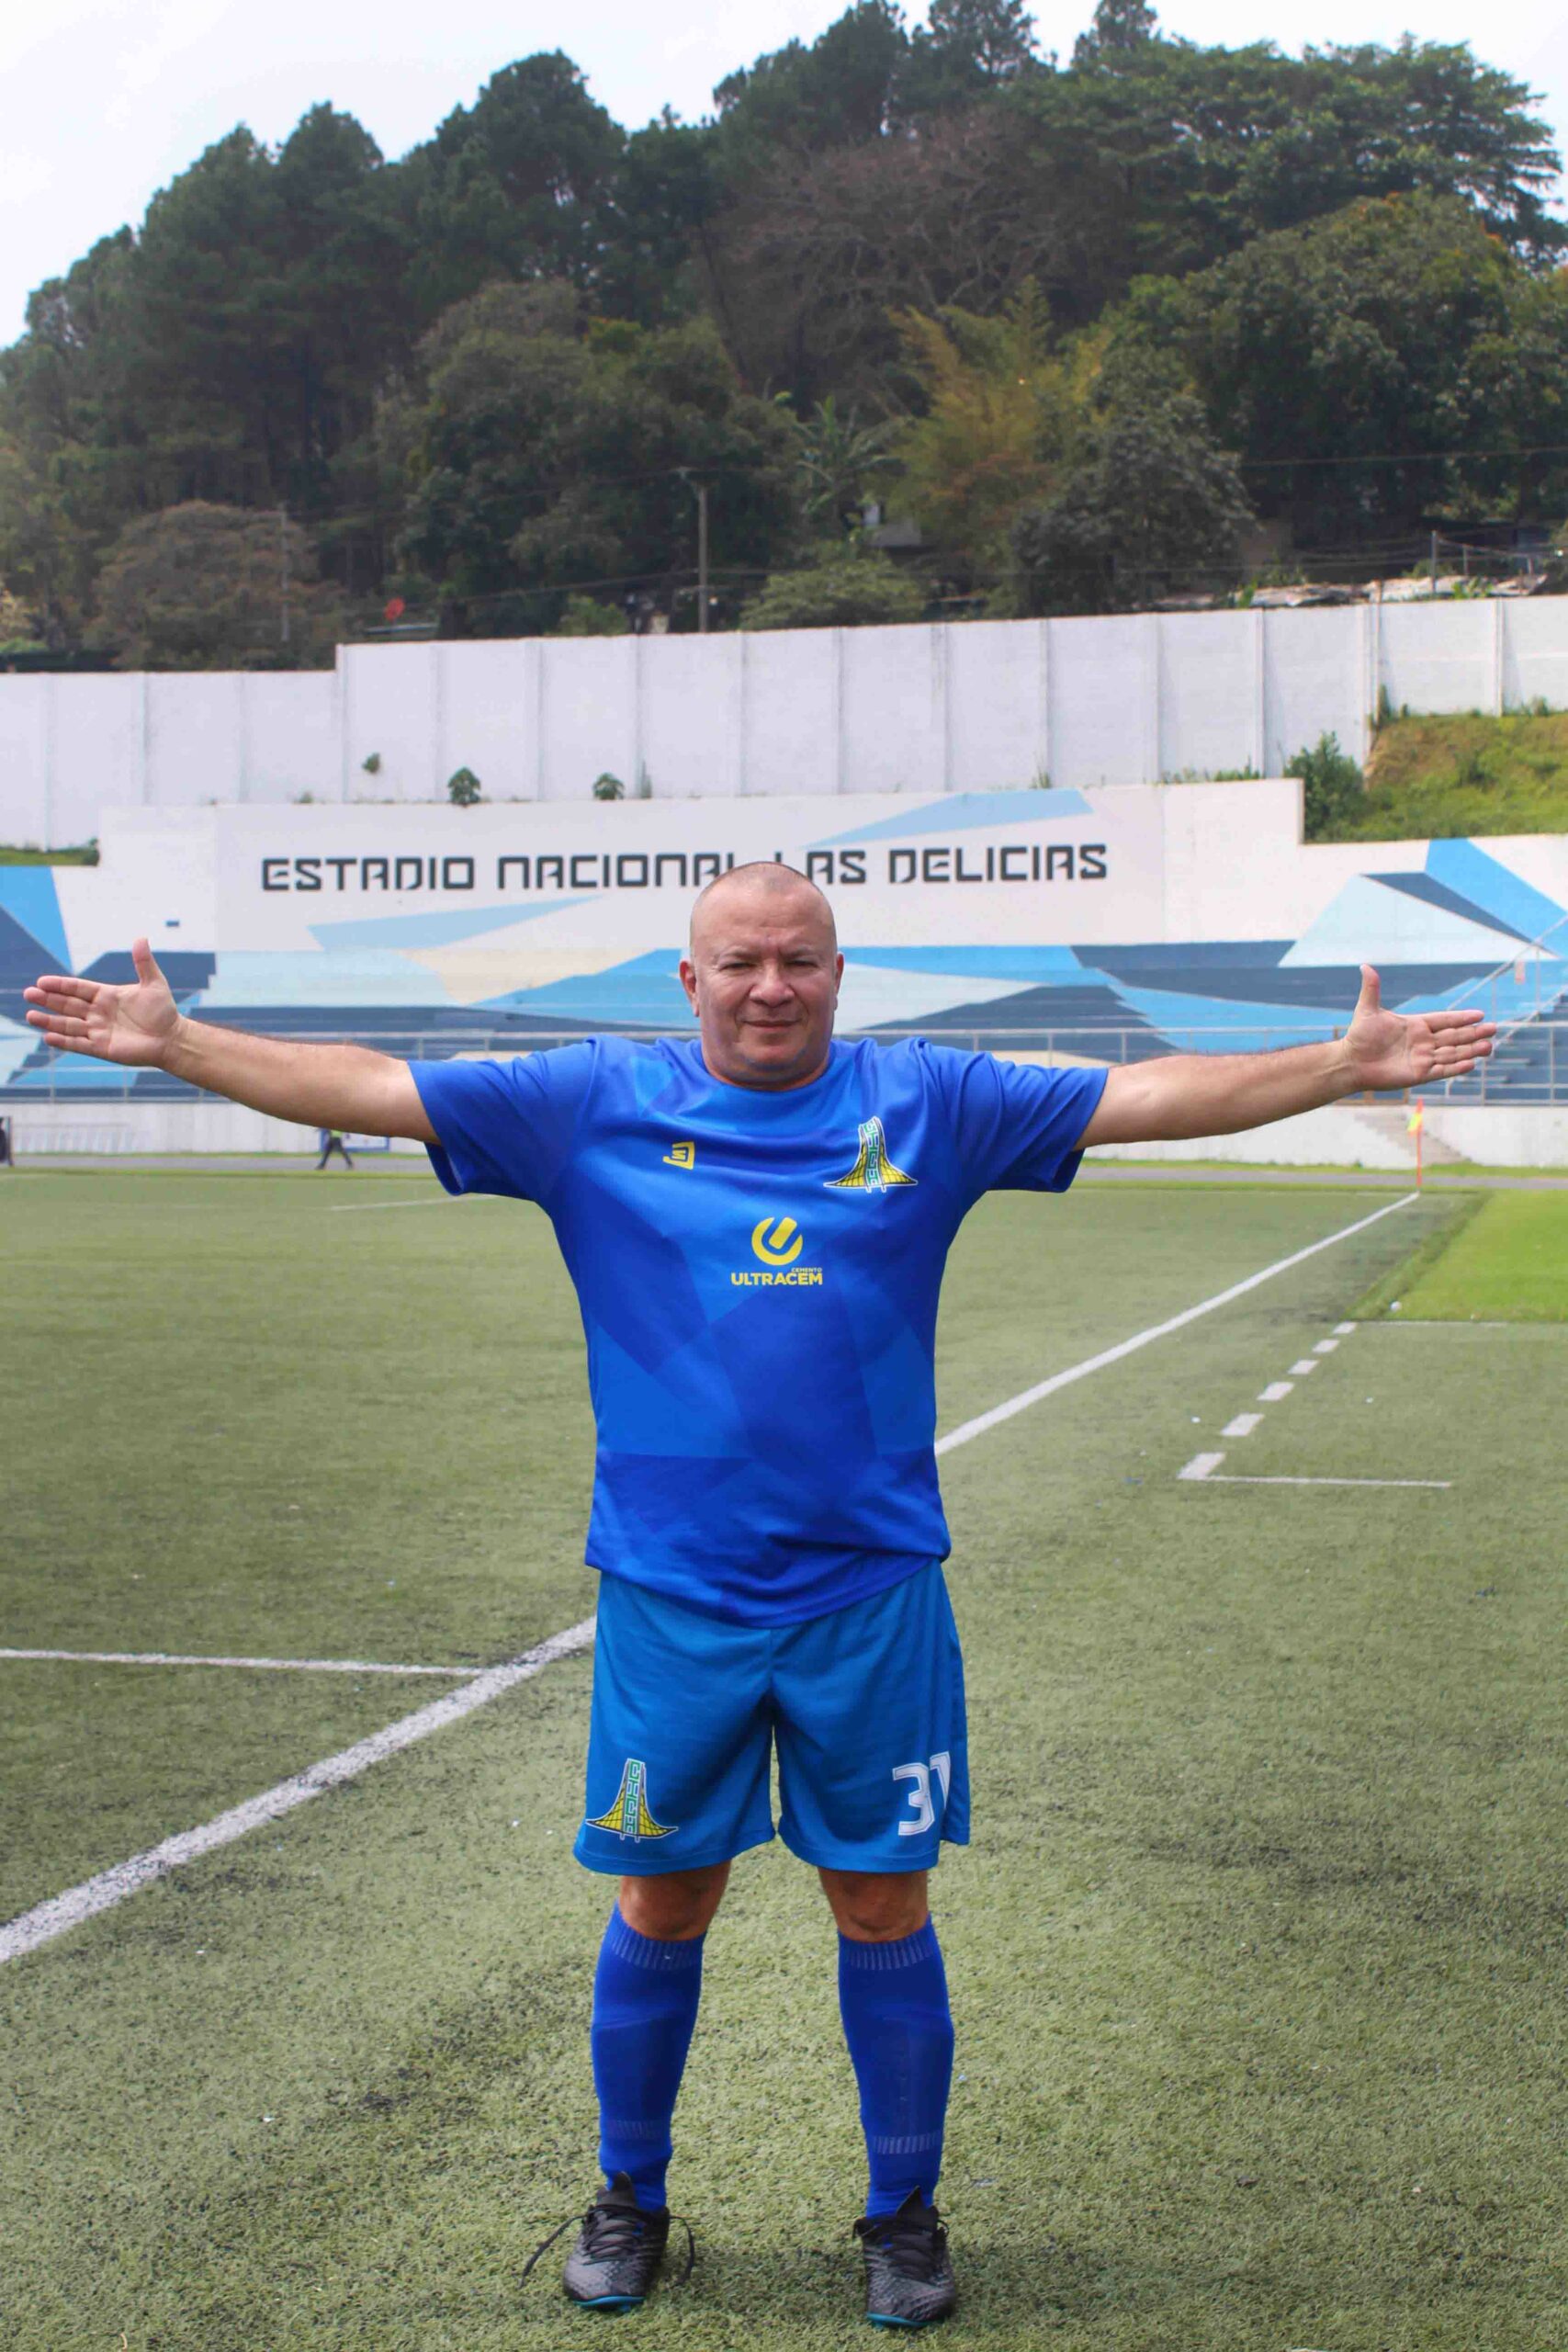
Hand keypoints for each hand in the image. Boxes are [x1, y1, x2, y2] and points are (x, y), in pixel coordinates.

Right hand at [23, 937, 180, 1067]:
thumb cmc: (163, 1011)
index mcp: (106, 996)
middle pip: (68, 1005)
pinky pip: (79, 1044)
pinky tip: (48, 1037)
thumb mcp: (153, 984)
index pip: (78, 988)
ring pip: (68, 1025)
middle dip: (48, 1000)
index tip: (42, 981)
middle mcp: (98, 1013)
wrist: (171, 1038)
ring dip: (49, 1021)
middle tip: (28, 994)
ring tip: (30, 1015)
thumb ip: (144, 963)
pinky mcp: (102, 1048)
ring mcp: (98, 1031)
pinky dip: (64, 1042)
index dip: (60, 985)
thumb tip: (141, 938)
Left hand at [1344, 964, 1495, 1091]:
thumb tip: (1364, 965)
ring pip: (1452, 1053)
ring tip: (1489, 1046)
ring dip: (1470, 1050)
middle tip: (1494, 1029)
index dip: (1461, 1018)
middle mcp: (1422, 1042)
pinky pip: (1442, 1070)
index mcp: (1415, 1025)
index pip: (1444, 1020)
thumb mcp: (1367, 1010)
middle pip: (1454, 1037)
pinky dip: (1456, 1067)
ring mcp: (1422, 1058)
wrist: (1351, 1062)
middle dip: (1473, 1033)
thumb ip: (1372, 989)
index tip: (1480, 1014)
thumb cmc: (1358, 1036)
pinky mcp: (1419, 1074)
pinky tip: (1471, 1063)